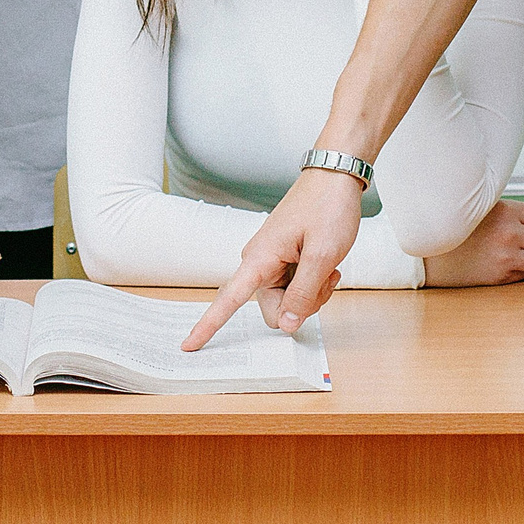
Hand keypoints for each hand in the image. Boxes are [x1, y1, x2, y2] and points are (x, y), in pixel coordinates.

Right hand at [183, 166, 364, 349]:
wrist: (335, 178)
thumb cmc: (328, 208)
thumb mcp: (322, 255)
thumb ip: (303, 294)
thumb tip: (286, 325)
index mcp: (260, 258)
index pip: (228, 300)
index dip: (208, 325)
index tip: (189, 346)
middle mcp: (259, 262)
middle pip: (273, 310)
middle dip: (302, 305)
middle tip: (326, 279)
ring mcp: (272, 262)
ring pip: (288, 302)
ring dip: (313, 293)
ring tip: (328, 267)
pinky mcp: (284, 261)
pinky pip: (295, 289)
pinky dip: (314, 284)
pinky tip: (327, 266)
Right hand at [421, 200, 523, 287]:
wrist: (427, 254)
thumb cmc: (454, 229)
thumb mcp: (481, 209)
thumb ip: (510, 212)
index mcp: (505, 212)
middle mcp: (508, 234)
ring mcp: (505, 258)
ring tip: (522, 254)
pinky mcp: (500, 277)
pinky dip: (522, 270)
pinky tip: (507, 264)